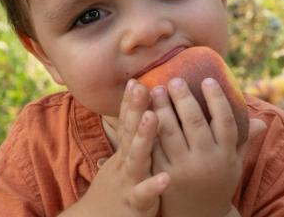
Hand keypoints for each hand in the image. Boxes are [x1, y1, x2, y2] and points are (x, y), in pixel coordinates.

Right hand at [60, 81, 168, 216]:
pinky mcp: (135, 203)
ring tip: (152, 116)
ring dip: (143, 137)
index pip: (126, 121)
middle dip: (135, 108)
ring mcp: (128, 181)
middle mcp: (124, 162)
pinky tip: (166, 178)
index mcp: (125, 152)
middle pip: (129, 132)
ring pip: (136, 158)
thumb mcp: (122, 160)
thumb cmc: (117, 187)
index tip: (136, 79)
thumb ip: (131, 137)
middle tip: (142, 86)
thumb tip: (141, 112)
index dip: (130, 101)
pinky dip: (153, 185)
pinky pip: (144, 193)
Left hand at [150, 78, 265, 216]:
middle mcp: (207, 161)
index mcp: (226, 154)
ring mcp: (184, 169)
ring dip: (162, 108)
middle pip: (195, 122)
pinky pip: (155, 147)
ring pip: (171, 132)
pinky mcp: (164, 175)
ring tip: (156, 89)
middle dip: (183, 98)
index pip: (224, 121)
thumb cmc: (218, 184)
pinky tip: (143, 112)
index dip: (217, 99)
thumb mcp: (234, 165)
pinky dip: (149, 129)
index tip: (207, 79)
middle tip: (174, 79)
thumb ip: (244, 141)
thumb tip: (261, 121)